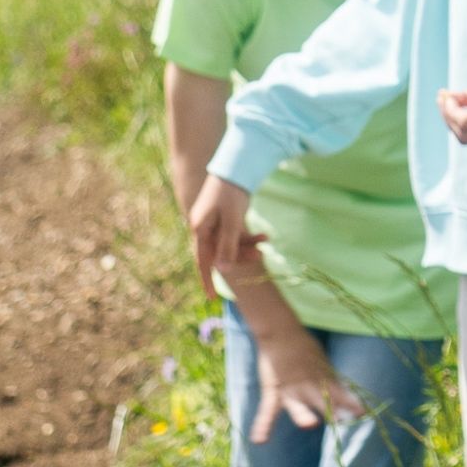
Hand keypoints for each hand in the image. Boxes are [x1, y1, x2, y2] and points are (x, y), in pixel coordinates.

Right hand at [188, 175, 263, 292]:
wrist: (236, 167)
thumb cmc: (230, 193)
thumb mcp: (232, 221)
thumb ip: (228, 245)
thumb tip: (223, 270)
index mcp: (200, 230)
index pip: (202, 261)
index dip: (207, 280)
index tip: (213, 299)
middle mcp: (205, 229)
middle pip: (221, 254)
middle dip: (240, 256)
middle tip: (260, 256)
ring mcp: (216, 225)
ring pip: (231, 245)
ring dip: (248, 246)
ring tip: (266, 241)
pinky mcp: (226, 220)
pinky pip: (237, 236)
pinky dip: (250, 238)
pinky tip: (265, 237)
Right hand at [247, 323, 364, 444]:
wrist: (281, 334)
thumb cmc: (303, 348)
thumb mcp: (322, 362)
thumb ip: (330, 380)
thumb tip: (345, 394)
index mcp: (321, 377)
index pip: (339, 392)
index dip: (350, 403)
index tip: (364, 412)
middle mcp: (307, 384)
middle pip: (321, 399)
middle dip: (332, 408)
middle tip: (342, 419)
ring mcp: (290, 389)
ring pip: (297, 405)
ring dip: (303, 415)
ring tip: (310, 424)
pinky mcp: (273, 391)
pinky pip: (267, 411)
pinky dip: (262, 425)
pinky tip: (260, 440)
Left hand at [438, 68, 466, 142]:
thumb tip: (451, 98)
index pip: (463, 122)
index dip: (448, 110)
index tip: (446, 94)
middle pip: (462, 135)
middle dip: (447, 117)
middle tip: (443, 98)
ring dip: (454, 122)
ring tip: (450, 101)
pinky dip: (466, 123)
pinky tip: (465, 107)